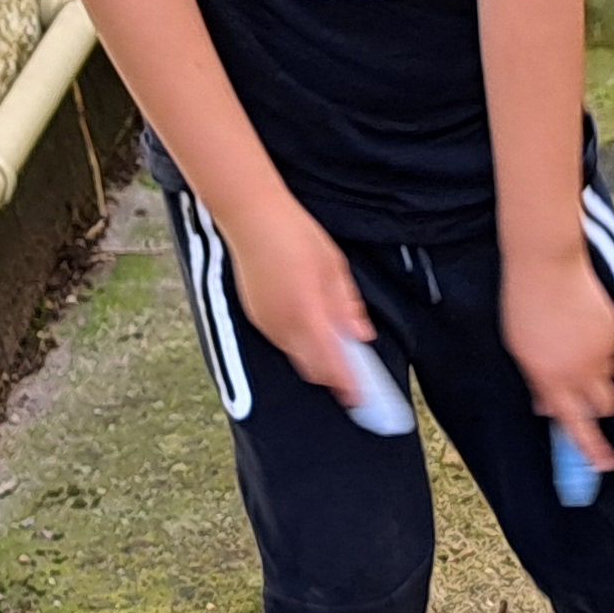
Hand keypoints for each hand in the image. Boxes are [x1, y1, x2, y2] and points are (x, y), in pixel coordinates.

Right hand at [201, 178, 382, 402]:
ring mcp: (267, 323)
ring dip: (319, 361)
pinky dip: (302, 346)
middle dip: (335, 377)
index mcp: (308, 314)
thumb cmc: (293, 233)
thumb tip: (360, 334)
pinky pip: (284, 342)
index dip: (350, 385)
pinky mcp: (257, 316)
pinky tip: (314, 334)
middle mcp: (284, 326)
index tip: (363, 396)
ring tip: (339, 354)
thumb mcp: (333, 268)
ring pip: (298, 357)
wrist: (250, 216)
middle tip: (356, 380)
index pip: (333, 364)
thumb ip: (347, 307)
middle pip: (314, 369)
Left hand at [498, 246, 613, 460]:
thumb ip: (538, 382)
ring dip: (595, 370)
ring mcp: (601, 351)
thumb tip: (548, 405)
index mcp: (553, 380)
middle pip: (604, 406)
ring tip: (573, 342)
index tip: (605, 463)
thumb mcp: (519, 350)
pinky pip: (611, 349)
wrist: (546, 263)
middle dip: (597, 404)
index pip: (576, 426)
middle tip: (585, 391)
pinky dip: (599, 343)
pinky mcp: (613, 329)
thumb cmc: (524, 305)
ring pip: (607, 376)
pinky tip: (581, 321)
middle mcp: (581, 372)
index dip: (592, 449)